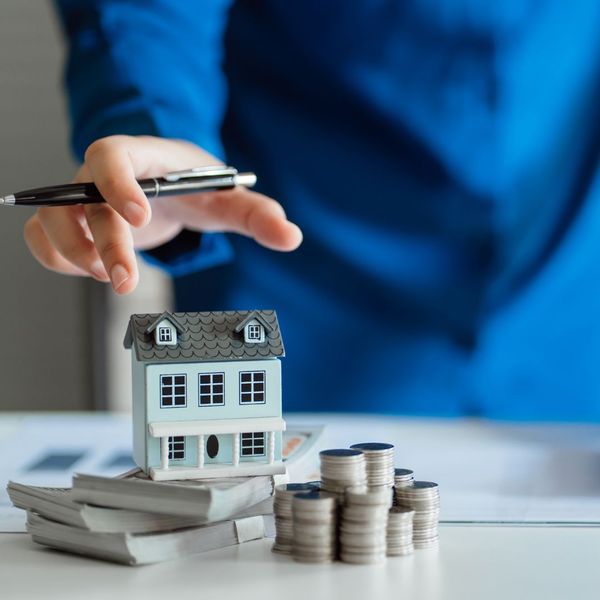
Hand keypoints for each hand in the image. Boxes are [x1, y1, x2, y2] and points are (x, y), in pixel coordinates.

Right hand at [24, 135, 302, 293]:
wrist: (168, 186)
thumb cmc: (194, 186)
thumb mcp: (226, 198)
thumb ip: (258, 215)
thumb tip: (292, 236)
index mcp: (141, 158)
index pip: (113, 156)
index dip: (118, 184)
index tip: (139, 216)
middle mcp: (102, 176)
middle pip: (83, 202)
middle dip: (103, 244)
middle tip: (126, 281)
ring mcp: (81, 200)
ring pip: (53, 222)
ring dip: (75, 255)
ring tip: (110, 277)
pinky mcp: (72, 223)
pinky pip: (43, 239)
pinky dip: (57, 258)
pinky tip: (91, 271)